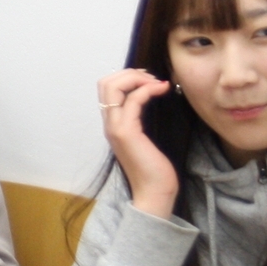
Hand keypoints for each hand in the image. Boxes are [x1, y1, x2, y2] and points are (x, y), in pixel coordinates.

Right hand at [99, 68, 179, 217]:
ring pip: (113, 87)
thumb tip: (148, 99)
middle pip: (105, 83)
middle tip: (151, 78)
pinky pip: (132, 100)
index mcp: (112, 124)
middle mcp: (109, 123)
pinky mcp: (126, 132)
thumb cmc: (153, 168)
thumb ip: (140, 120)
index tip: (148, 80)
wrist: (153, 192)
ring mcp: (115, 127)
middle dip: (129, 73)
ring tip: (156, 82)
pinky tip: (161, 90)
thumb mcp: (144, 139)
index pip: (106, 88)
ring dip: (137, 78)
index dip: (126, 77)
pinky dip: (147, 89)